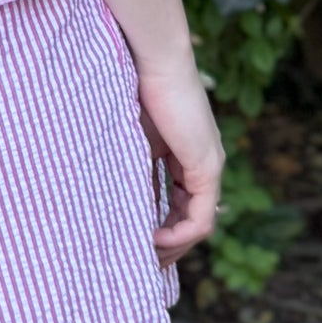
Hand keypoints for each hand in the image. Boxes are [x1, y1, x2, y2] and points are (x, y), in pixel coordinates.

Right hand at [136, 56, 223, 267]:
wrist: (152, 59)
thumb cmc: (135, 86)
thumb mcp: (131, 138)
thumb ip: (133, 168)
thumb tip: (112, 202)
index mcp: (186, 154)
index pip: (179, 204)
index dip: (160, 228)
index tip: (136, 242)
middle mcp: (203, 163)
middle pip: (191, 220)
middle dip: (167, 246)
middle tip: (142, 263)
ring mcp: (209, 165)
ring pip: (197, 224)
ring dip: (173, 246)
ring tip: (145, 257)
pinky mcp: (207, 167)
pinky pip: (200, 219)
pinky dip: (178, 234)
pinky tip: (154, 238)